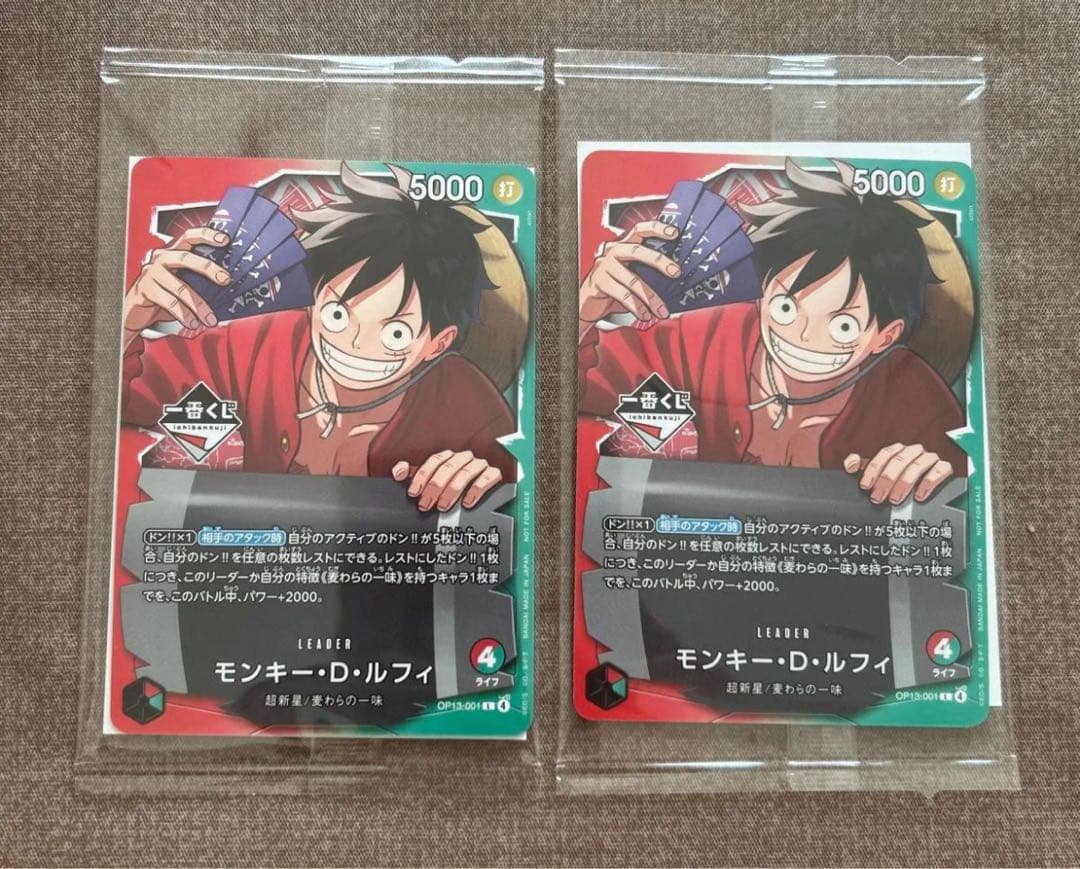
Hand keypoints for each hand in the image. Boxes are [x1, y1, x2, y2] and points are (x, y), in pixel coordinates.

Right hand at [123, 227, 230, 340]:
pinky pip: (169, 302)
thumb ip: (198, 280)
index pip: (188, 237)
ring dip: (199, 306)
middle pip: (186, 258)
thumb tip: (226, 286)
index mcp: (171, 253)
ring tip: (210, 319)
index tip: (224, 239)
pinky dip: (184, 315)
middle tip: (225, 280)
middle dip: (208, 268)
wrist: (135, 312)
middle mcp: (160, 259)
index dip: (205, 235)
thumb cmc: (163, 297)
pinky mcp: (145, 289)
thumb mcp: (182, 284)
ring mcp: (151, 273)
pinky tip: (193, 323)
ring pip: (181, 287)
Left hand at [392, 450, 502, 511]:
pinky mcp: (494, 473)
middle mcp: (464, 458)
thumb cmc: (454, 487)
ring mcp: (480, 465)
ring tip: (443, 506)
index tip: (414, 492)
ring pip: (466, 473)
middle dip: (435, 487)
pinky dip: (476, 490)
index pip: (434, 461)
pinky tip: (467, 503)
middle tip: (426, 504)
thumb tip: (398, 471)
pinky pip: (487, 478)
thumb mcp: (431, 481)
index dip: (422, 476)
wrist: (486, 498)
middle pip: (448, 467)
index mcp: (449, 457)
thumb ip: (414, 475)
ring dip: (452, 490)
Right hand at [578, 220, 679, 337]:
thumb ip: (646, 271)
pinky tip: (644, 315)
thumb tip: (674, 277)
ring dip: (651, 298)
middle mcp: (612, 251)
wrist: (587, 304)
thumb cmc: (613, 289)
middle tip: (675, 272)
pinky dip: (636, 307)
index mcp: (622, 246)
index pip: (639, 230)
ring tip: (661, 310)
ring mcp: (604, 265)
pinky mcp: (598, 282)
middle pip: (637, 251)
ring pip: (633, 280)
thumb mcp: (630, 276)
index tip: (674, 232)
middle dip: (659, 261)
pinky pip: (622, 294)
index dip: (656, 228)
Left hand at [844, 444, 954, 504]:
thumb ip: (862, 466)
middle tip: (878, 497)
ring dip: (904, 483)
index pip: (884, 454)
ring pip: (917, 466)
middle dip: (886, 480)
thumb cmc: (899, 478)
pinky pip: (939, 471)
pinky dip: (928, 483)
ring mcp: (930, 458)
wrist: (928, 485)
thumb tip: (850, 463)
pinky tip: (919, 496)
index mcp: (897, 450)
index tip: (866, 485)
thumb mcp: (879, 472)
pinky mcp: (944, 467)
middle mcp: (913, 451)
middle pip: (899, 461)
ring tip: (895, 499)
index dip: (873, 469)